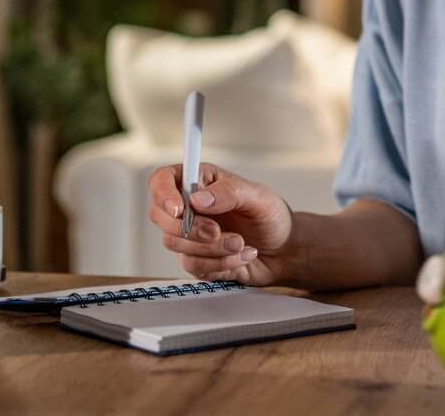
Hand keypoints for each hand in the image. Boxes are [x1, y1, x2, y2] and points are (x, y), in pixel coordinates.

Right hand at [147, 163, 295, 284]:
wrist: (284, 251)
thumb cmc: (272, 217)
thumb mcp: (259, 197)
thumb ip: (230, 192)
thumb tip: (198, 199)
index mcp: (201, 182)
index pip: (162, 179)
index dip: (162, 193)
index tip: (178, 209)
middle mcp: (190, 207)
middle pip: (160, 216)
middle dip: (190, 229)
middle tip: (218, 232)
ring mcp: (190, 235)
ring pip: (175, 244)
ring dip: (212, 248)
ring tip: (241, 243)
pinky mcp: (196, 259)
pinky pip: (192, 265)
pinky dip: (220, 263)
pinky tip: (241, 256)